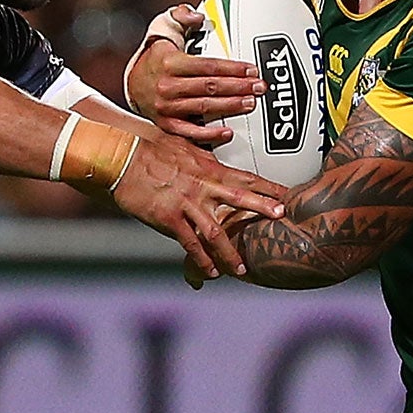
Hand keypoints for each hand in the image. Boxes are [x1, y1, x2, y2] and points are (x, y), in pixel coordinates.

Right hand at [109, 134, 285, 281]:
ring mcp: (186, 204)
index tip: (289, 194)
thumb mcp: (184, 146)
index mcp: (208, 169)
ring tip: (243, 270)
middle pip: (240, 199)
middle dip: (263, 208)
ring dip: (230, 252)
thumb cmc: (150, 149)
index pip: (246, 178)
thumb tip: (225, 139)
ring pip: (215, 231)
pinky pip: (189, 243)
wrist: (122, 158)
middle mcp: (202, 187)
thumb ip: (206, 151)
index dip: (269, 186)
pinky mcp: (168, 218)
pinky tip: (210, 272)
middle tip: (283, 217)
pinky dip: (201, 259)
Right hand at [123, 5, 265, 149]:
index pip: (208, 66)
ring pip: (204, 108)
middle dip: (238, 87)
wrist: (132, 84)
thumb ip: (181, 15)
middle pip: (210, 87)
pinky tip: (228, 132)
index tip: (252, 69)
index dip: (232, 68)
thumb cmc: (156, 56)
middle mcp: (167, 86)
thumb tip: (198, 16)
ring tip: (250, 103)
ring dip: (230, 107)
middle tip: (259, 87)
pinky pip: (190, 132)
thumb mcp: (164, 28)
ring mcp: (166, 108)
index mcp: (170, 63)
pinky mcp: (166, 125)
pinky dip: (209, 134)